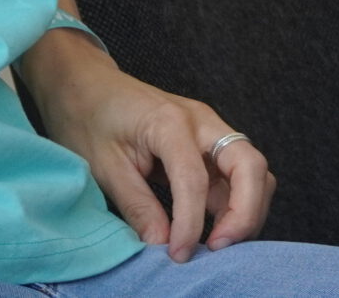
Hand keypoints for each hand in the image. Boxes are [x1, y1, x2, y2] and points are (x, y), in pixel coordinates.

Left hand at [19, 32, 274, 260]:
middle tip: (218, 248)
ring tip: (216, 242)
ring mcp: (209, 130)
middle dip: (245, 212)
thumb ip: (137, 206)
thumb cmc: (89, 118)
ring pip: (252, 171)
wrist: (86, 84)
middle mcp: (201, 121)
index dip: (191, 224)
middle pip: (250, 166)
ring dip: (245, 209)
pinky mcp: (208, 143)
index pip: (195, 180)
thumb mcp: (104, 166)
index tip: (178, 254)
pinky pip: (236, 175)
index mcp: (169, 122)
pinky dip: (235, 203)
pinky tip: (212, 228)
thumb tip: (163, 244)